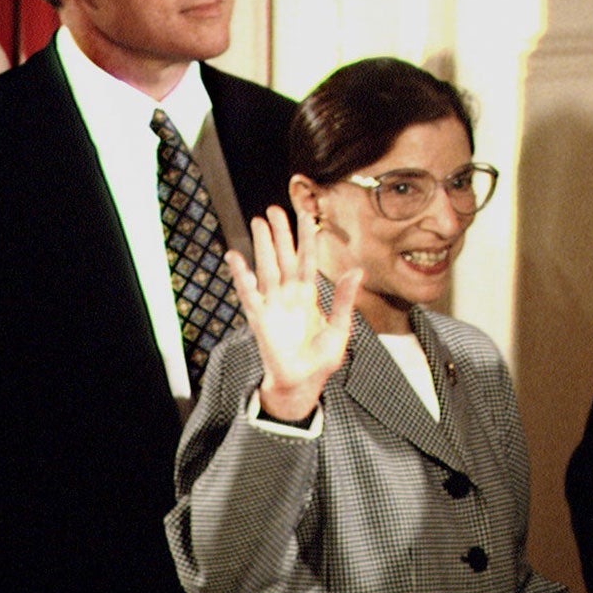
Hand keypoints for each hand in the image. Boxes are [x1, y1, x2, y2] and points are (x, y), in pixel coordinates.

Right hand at [226, 205, 361, 420]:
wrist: (303, 383)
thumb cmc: (321, 359)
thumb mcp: (340, 328)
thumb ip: (344, 299)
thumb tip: (357, 270)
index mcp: (309, 295)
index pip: (308, 259)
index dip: (306, 238)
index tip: (306, 214)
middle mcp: (290, 295)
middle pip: (284, 257)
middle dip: (279, 234)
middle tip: (273, 210)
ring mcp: (273, 305)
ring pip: (267, 267)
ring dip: (262, 245)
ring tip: (257, 222)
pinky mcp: (260, 318)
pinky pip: (250, 294)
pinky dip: (242, 276)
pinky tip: (236, 258)